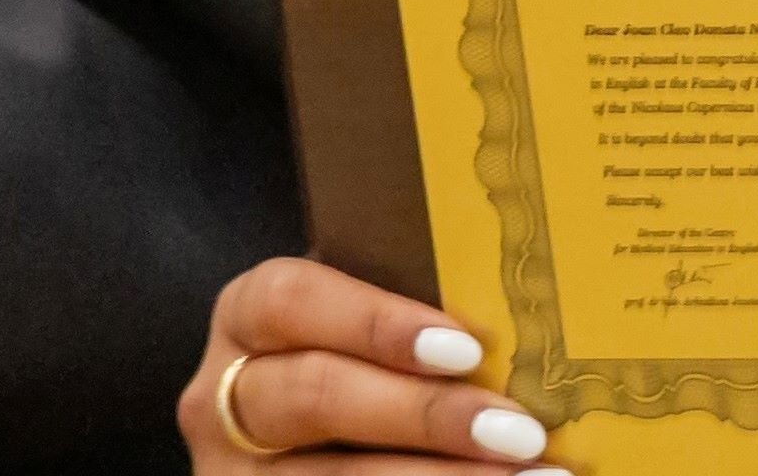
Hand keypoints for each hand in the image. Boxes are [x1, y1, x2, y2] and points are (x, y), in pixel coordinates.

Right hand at [181, 261, 543, 474]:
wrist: (316, 435)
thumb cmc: (362, 353)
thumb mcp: (365, 323)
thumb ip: (417, 304)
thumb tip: (533, 313)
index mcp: (250, 318)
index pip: (289, 300)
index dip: (375, 321)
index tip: (466, 349)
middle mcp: (224, 398)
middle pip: (315, 394)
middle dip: (426, 415)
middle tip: (521, 431)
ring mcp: (234, 472)